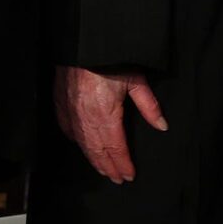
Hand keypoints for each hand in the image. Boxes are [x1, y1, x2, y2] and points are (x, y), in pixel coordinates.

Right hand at [52, 64, 167, 183]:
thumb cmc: (110, 61)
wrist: (84, 44)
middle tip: (116, 179)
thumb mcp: (136, 81)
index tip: (129, 175)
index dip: (123, 163)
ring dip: (93, 158)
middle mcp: (86, 118)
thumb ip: (149, 106)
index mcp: (106, 114)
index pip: (115, 147)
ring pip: (82, 143)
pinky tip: (79, 144)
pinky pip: (66, 128)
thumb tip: (162, 126)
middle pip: (97, 150)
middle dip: (108, 166)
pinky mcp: (60, 103)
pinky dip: (74, 139)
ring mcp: (71, 111)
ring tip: (102, 169)